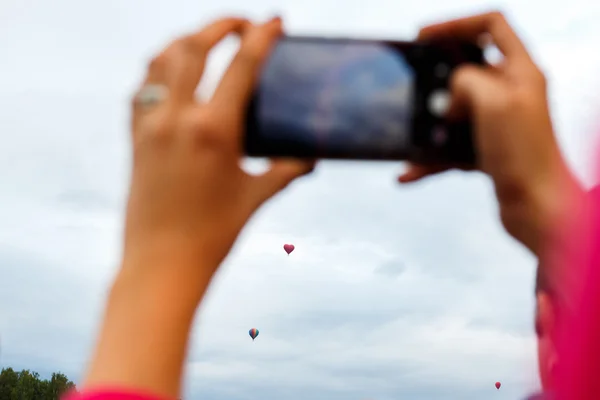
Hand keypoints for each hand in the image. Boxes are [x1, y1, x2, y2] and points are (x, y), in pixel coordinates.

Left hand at [84, 17, 313, 397]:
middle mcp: (177, 119)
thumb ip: (287, 169)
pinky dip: (159, 68)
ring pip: (161, 59)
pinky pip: (142, 87)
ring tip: (207, 40)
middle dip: (220, 25)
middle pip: (194, 46)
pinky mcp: (135, 137)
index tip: (274, 22)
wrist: (162, 263)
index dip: (261, 36)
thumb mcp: (256, 196)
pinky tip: (173, 72)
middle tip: (242, 24)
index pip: (241, 65)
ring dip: (186, 40)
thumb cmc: (213, 234)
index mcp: (213, 131)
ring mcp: (150, 125)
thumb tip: (311, 155)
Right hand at [399, 12, 581, 253]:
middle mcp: (511, 93)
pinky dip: (429, 157)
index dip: (456, 25)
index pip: (491, 26)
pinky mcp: (487, 150)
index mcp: (520, 71)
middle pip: (467, 70)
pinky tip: (409, 171)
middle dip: (436, 79)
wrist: (536, 207)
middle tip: (414, 88)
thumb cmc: (525, 154)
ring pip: (454, 111)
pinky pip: (450, 147)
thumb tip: (450, 92)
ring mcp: (498, 123)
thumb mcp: (494, 101)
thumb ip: (467, 81)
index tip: (424, 38)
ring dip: (429, 122)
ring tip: (409, 132)